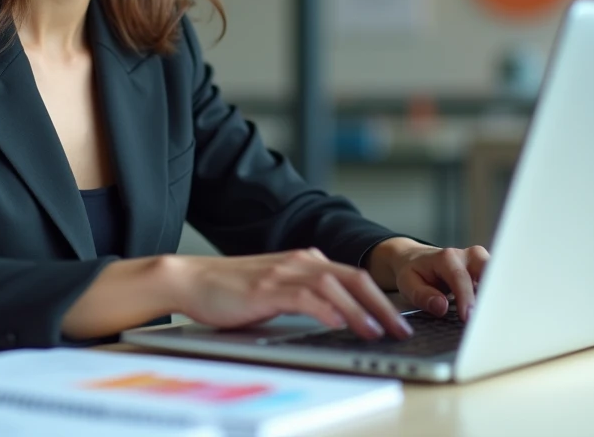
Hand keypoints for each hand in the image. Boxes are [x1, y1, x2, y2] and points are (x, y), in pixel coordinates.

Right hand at [169, 249, 414, 339]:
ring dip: (360, 310)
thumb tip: (334, 317)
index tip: (397, 320)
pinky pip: (306, 297)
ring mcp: (283, 273)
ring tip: (378, 332)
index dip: (379, 298)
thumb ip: (302, 296)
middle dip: (381, 305)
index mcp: (304, 261)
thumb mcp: (275, 289)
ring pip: (334, 286)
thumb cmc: (230, 290)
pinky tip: (340, 323)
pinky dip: (327, 309)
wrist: (192, 279)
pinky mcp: (267, 288)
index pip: (352, 276)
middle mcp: (299, 262)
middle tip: (401, 328)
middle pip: (352, 278)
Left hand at [366, 238, 489, 321]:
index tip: (468, 318)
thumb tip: (441, 306)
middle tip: (491, 316)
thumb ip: (422, 295)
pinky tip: (495, 314)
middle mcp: (467, 256)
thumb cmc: (413, 273)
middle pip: (488, 268)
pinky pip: (496, 283)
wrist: (415, 259)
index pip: (461, 277)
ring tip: (496, 317)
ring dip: (497, 295)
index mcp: (446, 258)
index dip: (466, 298)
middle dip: (492, 290)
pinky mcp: (486, 272)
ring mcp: (479, 263)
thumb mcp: (407, 284)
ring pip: (497, 275)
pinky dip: (496, 297)